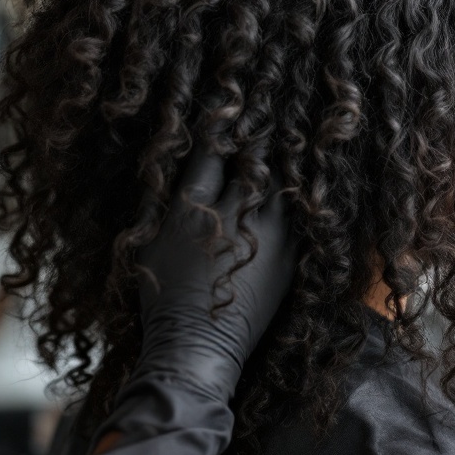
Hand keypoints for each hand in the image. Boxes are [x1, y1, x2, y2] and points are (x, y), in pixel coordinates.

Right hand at [135, 132, 295, 399]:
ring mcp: (268, 237)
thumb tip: (193, 162)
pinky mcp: (289, 258)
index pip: (212, 152)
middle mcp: (235, 215)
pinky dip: (300, 196)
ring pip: (283, 183)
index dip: (219, 126)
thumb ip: (172, 199)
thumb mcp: (152, 240)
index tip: (227, 107)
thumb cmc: (164, 295)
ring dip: (284, 162)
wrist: (198, 347)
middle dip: (258, 138)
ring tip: (290, 143)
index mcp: (196, 207)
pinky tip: (302, 184)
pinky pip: (301, 215)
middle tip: (267, 115)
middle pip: (254, 161)